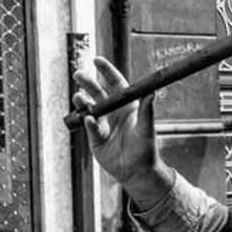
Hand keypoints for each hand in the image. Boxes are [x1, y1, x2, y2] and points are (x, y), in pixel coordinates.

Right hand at [71, 57, 171, 202]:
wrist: (137, 172)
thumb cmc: (146, 149)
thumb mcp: (147, 129)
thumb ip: (147, 111)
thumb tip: (152, 92)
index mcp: (127, 106)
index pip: (115, 84)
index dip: (106, 71)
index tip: (97, 60)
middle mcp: (113, 112)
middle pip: (97, 93)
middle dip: (87, 83)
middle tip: (79, 75)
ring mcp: (102, 124)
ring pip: (89, 107)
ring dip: (83, 100)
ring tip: (79, 96)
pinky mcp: (95, 138)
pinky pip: (90, 127)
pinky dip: (88, 122)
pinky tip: (90, 119)